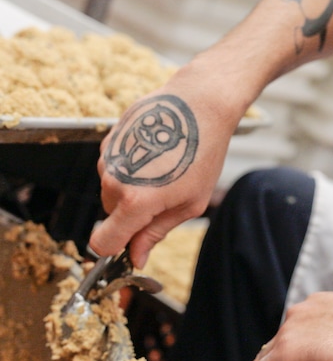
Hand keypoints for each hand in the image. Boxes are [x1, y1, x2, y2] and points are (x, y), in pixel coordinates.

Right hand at [89, 80, 241, 267]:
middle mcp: (112, 179)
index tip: (130, 245)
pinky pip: (114, 167)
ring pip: (112, 189)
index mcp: (134, 201)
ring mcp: (107, 157)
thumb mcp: (190, 203)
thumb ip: (157, 232)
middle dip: (133, 213)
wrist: (200, 102)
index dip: (114, 248)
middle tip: (167, 194)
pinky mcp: (108, 139)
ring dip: (133, 187)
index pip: (102, 242)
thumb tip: (136, 257)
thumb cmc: (203, 153)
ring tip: (165, 167)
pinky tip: (156, 152)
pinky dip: (131, 165)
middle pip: (111, 214)